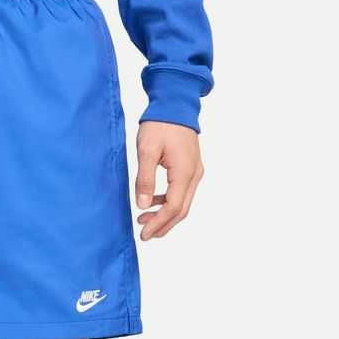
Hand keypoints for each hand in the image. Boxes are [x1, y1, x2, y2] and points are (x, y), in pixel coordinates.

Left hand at [135, 122, 203, 240]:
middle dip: (163, 225)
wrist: (175, 103)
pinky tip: (153, 204)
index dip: (158, 223)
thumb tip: (143, 205)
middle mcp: (194, 175)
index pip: (173, 208)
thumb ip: (145, 179)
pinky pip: (182, 193)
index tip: (143, 234)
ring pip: (183, 203)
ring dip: (165, 215)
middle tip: (144, 235)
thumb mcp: (146, 151)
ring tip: (144, 220)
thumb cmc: (160, 123)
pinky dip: (168, 203)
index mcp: (184, 172)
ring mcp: (195, 171)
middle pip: (181, 210)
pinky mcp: (191, 168)